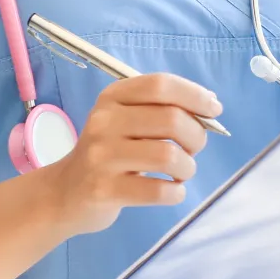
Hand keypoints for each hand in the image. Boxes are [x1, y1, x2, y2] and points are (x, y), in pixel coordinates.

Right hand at [41, 73, 220, 235]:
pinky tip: (171, 191)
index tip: (214, 109)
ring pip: (168, 156)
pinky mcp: (104, 190)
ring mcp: (102, 156)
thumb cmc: (108, 152)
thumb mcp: (125, 120)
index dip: (194, 95)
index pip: (160, 85)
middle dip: (197, 136)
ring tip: (182, 172)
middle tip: (194, 149)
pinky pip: (158, 190)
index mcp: (113, 97)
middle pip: (171, 119)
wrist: (65, 192)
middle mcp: (104, 121)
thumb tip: (210, 105)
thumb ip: (161, 109)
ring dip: (188, 167)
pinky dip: (176, 192)